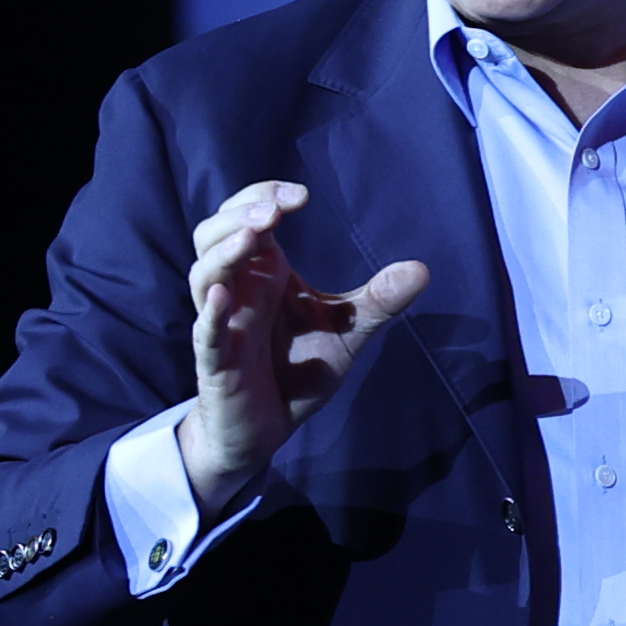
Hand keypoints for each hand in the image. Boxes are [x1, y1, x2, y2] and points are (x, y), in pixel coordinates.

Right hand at [172, 181, 429, 516]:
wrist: (268, 430)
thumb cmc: (297, 371)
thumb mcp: (347, 331)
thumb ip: (379, 300)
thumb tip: (423, 269)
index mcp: (262, 272)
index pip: (246, 216)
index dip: (263, 196)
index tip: (302, 196)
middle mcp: (236, 290)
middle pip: (212, 234)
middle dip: (240, 215)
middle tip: (274, 212)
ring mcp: (222, 324)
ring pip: (202, 276)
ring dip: (223, 253)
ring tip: (252, 238)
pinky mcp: (216, 363)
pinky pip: (206, 334)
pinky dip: (211, 315)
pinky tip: (221, 296)